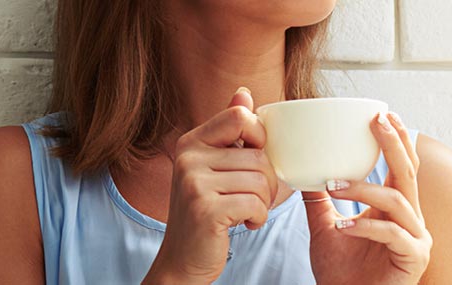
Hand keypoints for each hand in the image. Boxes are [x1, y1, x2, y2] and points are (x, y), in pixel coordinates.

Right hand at [144, 89, 280, 283]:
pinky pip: (255, 204)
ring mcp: (193, 183)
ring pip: (260, 180)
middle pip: (258, 155)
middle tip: (253, 199)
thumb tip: (243, 93)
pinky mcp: (205, 209)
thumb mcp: (214, 168)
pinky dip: (258, 218)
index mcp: (192, 142)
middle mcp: (188, 158)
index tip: (253, 162)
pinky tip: (244, 223)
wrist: (184, 258)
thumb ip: (229, 132)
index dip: (260, 138)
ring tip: (247, 212)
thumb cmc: (207, 211)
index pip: (240, 117)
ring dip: (263, 203)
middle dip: (267, 182)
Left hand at [304, 112, 432, 283]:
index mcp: (395, 210)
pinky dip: (365, 227)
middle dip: (394, 144)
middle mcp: (411, 220)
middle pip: (407, 173)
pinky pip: (392, 234)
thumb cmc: (342, 275)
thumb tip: (302, 171)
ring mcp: (417, 239)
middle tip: (376, 121)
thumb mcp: (325, 230)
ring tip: (333, 185)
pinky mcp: (414, 259)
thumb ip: (319, 202)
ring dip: (363, 189)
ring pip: (396, 201)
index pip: (401, 167)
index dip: (396, 139)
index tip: (382, 114)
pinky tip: (342, 226)